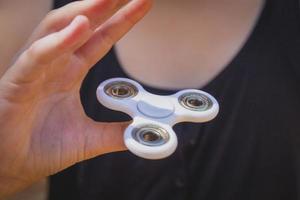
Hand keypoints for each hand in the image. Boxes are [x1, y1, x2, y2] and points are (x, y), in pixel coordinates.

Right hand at [0, 0, 151, 196]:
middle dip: (105, 6)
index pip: (101, 39)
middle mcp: (54, 65)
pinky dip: (59, 41)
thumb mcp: (88, 140)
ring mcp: (35, 70)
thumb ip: (116, 134)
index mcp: (70, 73)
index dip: (122, 22)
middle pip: (82, 26)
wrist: (10, 166)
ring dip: (84, 12)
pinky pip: (38, 55)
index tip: (143, 5)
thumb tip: (143, 131)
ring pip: (58, 30)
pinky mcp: (18, 81)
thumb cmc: (40, 147)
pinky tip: (79, 26)